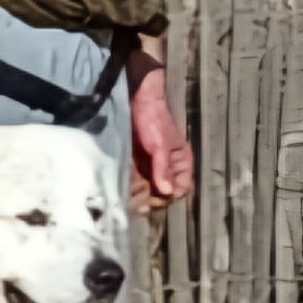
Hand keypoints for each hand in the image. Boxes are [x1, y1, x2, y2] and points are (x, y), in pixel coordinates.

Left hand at [129, 67, 192, 206]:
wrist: (135, 98)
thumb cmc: (153, 118)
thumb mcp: (160, 144)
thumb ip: (163, 168)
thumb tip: (168, 193)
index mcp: (181, 163)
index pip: (181, 188)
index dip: (170, 196)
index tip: (157, 198)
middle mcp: (167, 168)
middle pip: (162, 193)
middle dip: (151, 199)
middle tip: (137, 203)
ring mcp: (150, 168)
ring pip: (147, 191)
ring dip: (138, 197)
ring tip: (127, 199)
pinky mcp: (135, 166)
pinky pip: (134, 183)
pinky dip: (129, 189)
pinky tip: (121, 192)